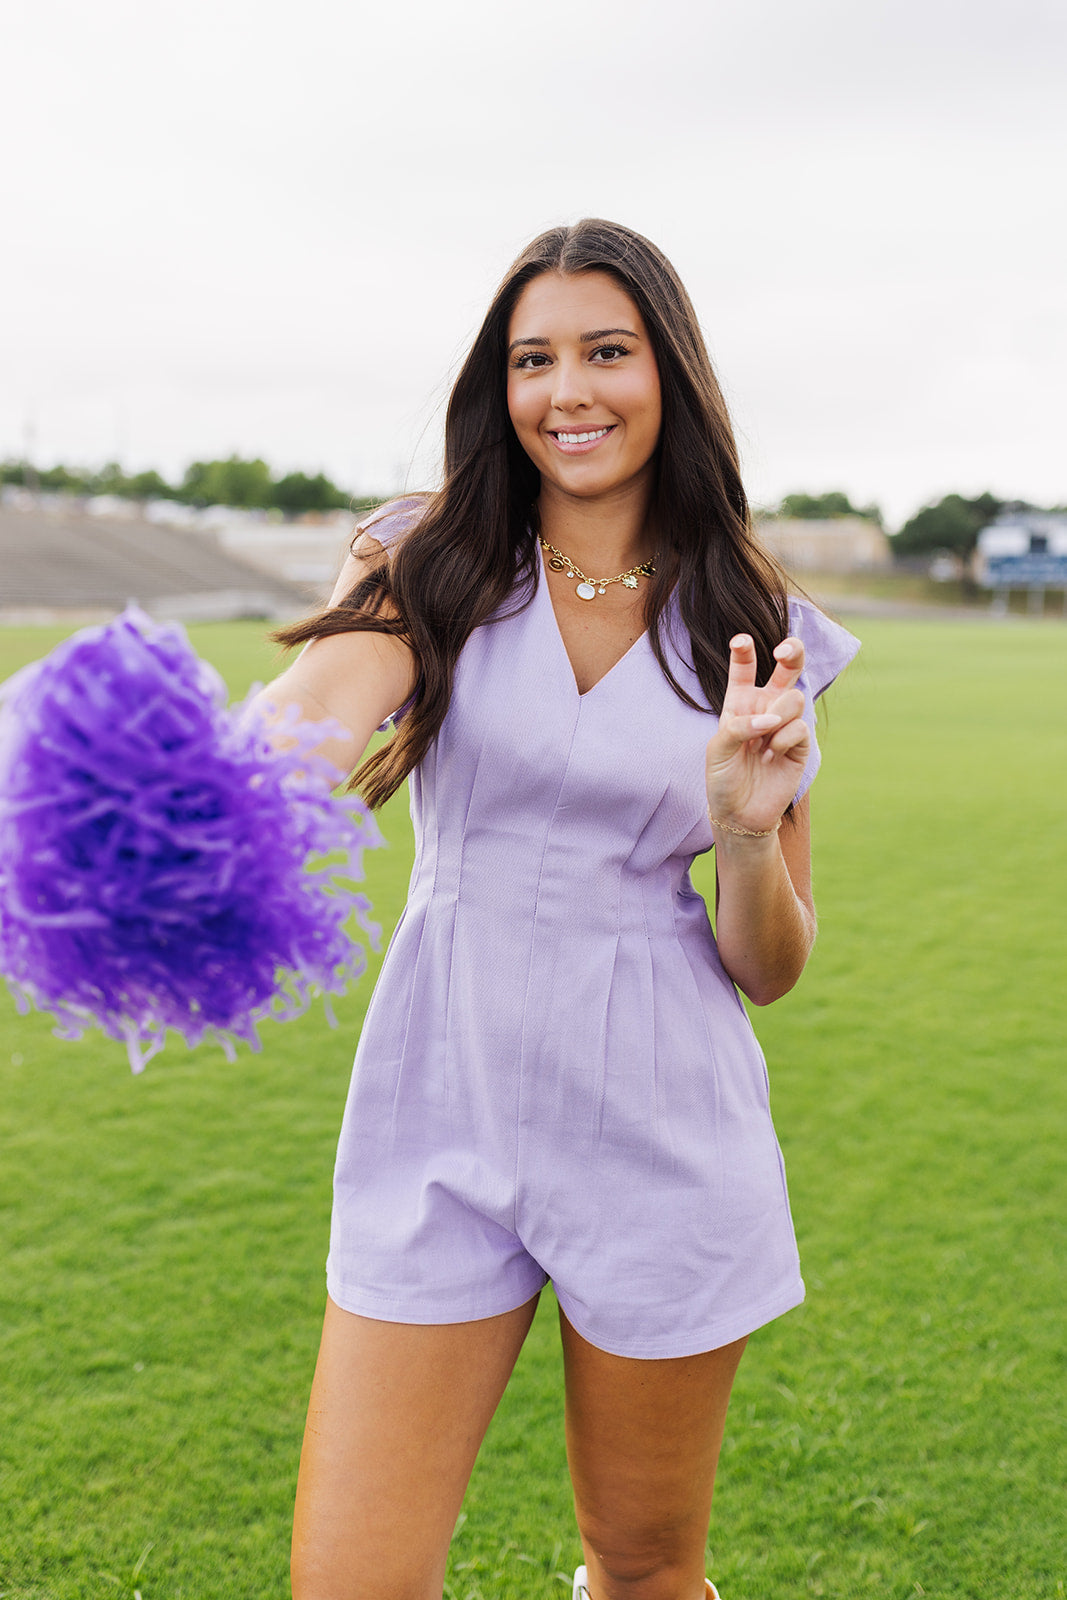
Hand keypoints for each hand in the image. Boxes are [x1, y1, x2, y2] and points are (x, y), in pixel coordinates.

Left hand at [704, 633, 808, 835]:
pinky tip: (772, 756)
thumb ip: (739, 727)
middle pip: (787, 668)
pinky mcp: (800, 743)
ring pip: (794, 698)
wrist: (740, 813)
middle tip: (784, 651)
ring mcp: (785, 724)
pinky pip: (799, 727)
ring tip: (764, 743)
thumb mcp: (717, 750)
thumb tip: (770, 720)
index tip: (740, 640)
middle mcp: (765, 707)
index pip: (744, 669)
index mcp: (740, 702)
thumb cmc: (723, 778)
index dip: (744, 651)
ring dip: (778, 716)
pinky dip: (783, 740)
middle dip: (792, 652)